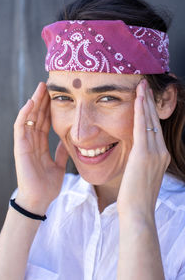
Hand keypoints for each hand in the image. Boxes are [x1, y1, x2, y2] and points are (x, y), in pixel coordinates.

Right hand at [13, 82, 68, 214]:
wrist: (40, 199)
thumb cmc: (47, 184)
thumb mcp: (58, 165)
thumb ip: (60, 153)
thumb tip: (67, 142)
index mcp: (41, 145)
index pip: (45, 122)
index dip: (49, 109)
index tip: (56, 96)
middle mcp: (32, 141)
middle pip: (37, 117)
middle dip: (42, 101)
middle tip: (48, 85)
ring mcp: (25, 143)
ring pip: (29, 118)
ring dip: (34, 102)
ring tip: (40, 88)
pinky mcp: (20, 147)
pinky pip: (21, 128)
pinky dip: (24, 115)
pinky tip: (31, 103)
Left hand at [117, 79, 170, 218]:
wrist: (138, 211)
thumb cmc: (136, 196)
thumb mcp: (142, 174)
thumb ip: (142, 160)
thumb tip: (136, 150)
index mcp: (161, 156)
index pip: (155, 128)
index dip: (151, 112)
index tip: (146, 99)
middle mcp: (161, 151)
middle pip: (155, 121)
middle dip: (149, 102)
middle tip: (145, 85)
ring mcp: (154, 152)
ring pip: (150, 121)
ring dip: (145, 102)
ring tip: (141, 86)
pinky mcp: (143, 154)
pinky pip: (142, 127)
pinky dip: (140, 112)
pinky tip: (138, 99)